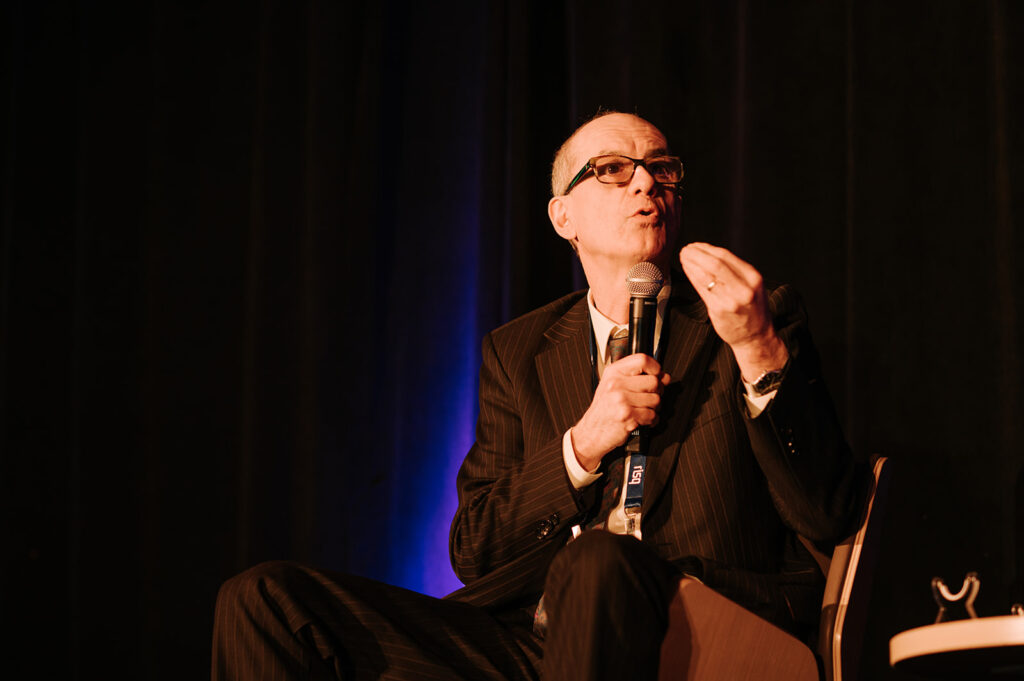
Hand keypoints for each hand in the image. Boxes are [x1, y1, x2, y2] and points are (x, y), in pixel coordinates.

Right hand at [570, 353, 670, 471]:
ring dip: (654, 408)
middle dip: (657, 392)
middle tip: (650, 398)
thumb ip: (637, 378)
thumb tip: (664, 377)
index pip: (642, 360)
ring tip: (643, 410)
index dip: (655, 367)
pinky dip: (651, 420)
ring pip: (655, 399)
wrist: (592, 432)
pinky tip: (642, 420)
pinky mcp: (627, 415)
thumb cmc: (604, 410)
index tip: (657, 375)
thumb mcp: (614, 386)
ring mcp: (621, 399)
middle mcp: (616, 384)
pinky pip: (651, 415)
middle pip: (654, 381)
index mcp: (614, 373)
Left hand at [679, 242, 787, 380]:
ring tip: (684, 258)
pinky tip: (687, 271)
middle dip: (696, 254)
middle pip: (714, 263)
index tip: (696, 245)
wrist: (755, 336)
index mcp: (753, 277)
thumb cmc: (752, 309)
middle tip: (686, 250)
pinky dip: (692, 277)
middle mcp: (743, 288)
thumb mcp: (752, 286)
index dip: (707, 248)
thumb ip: (735, 271)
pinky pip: (701, 289)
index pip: (725, 256)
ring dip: (691, 264)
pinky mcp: (718, 310)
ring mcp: (730, 300)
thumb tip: (708, 254)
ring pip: (705, 276)